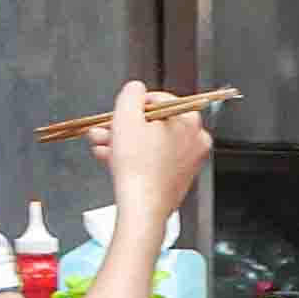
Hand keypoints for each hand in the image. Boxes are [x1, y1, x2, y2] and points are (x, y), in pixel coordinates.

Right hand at [89, 79, 215, 211]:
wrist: (143, 208)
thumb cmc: (137, 166)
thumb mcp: (126, 118)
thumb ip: (131, 94)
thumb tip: (136, 89)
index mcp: (189, 120)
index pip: (158, 99)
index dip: (132, 106)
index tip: (118, 116)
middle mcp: (195, 138)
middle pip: (153, 123)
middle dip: (124, 127)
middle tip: (105, 131)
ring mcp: (188, 160)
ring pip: (151, 142)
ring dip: (124, 142)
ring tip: (102, 147)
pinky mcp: (178, 177)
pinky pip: (154, 159)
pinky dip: (135, 158)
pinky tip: (113, 160)